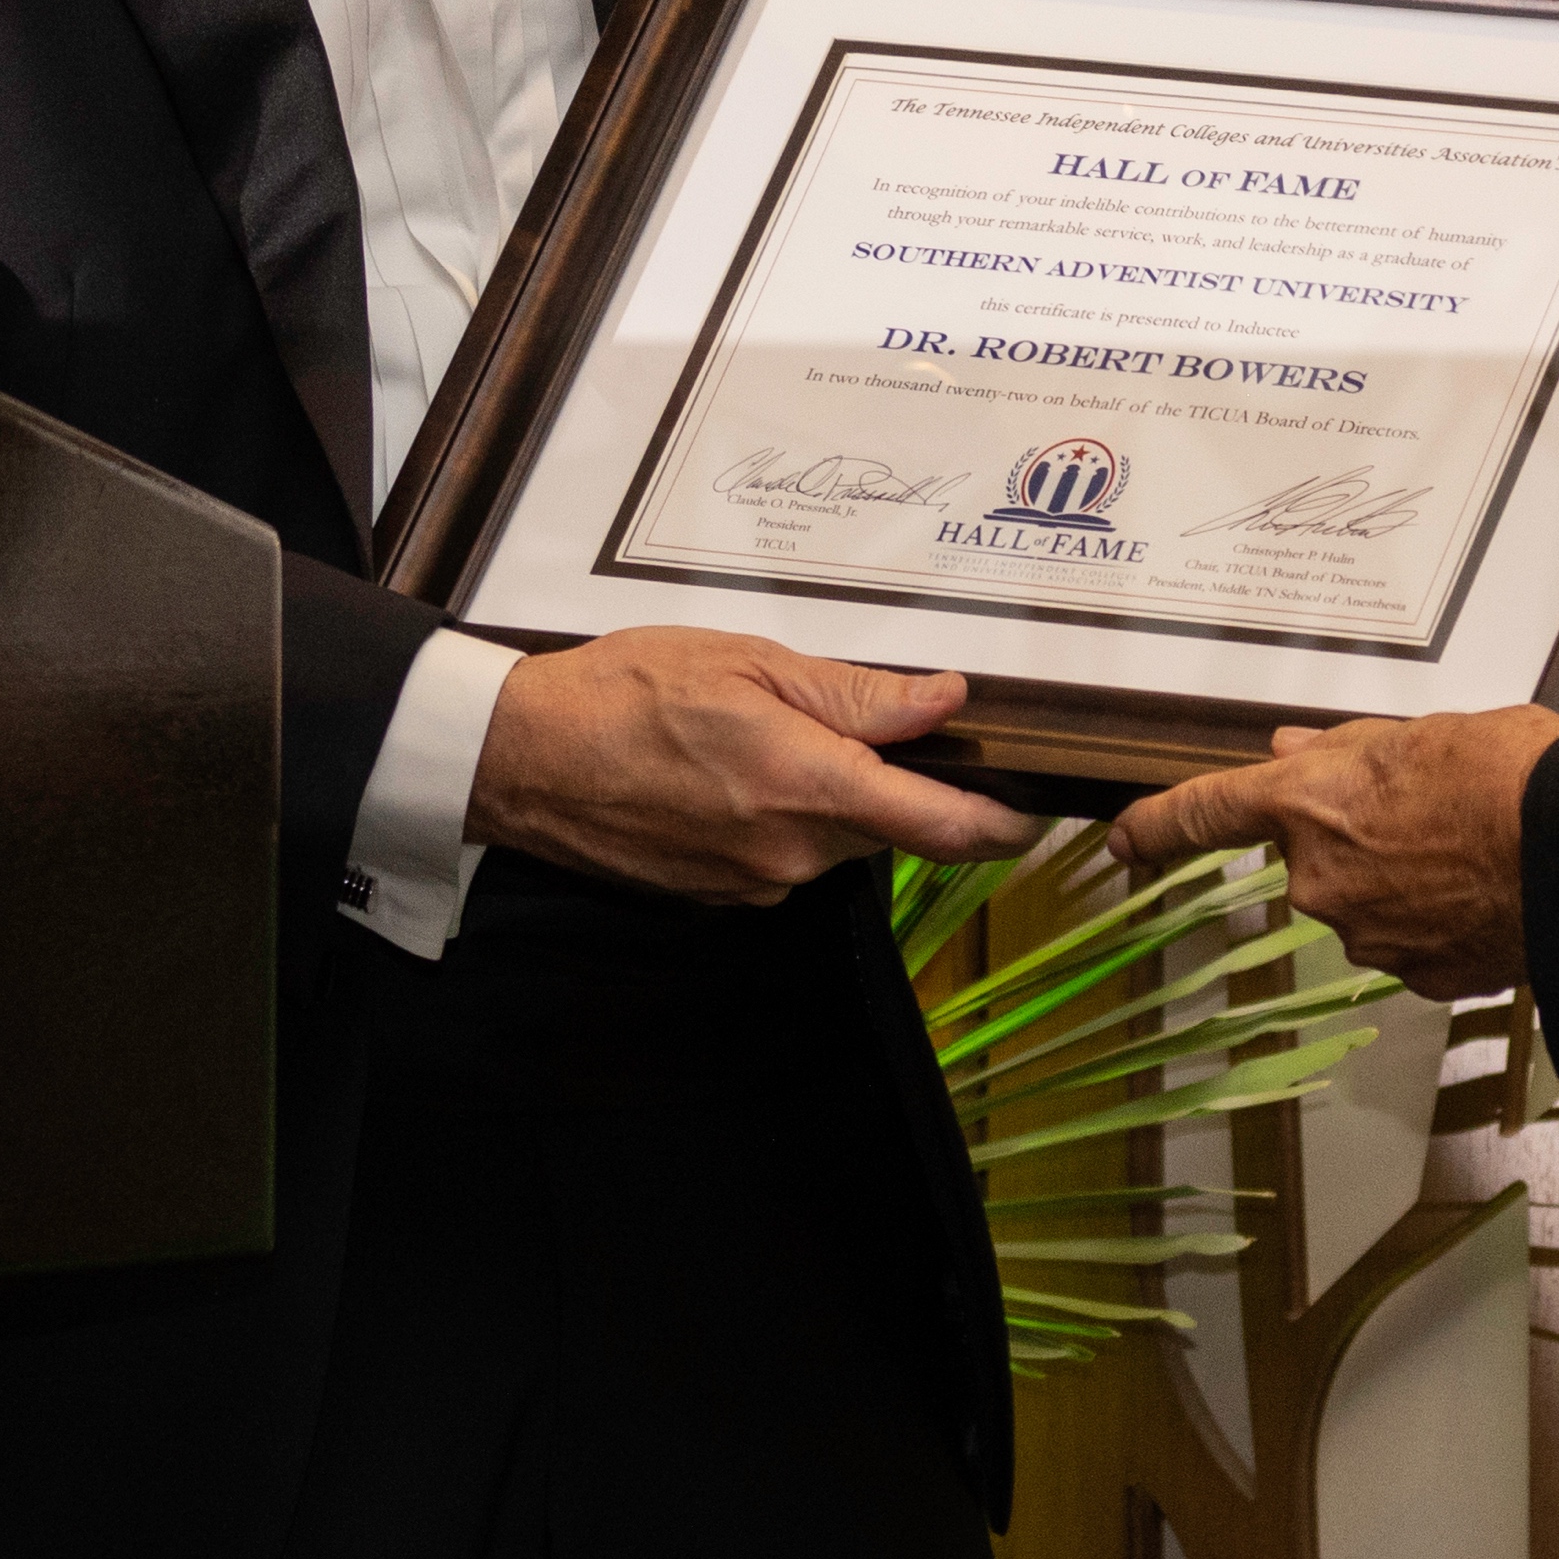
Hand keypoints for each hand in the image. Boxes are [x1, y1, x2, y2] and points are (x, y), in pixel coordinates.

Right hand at [470, 628, 1040, 900]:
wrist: (524, 759)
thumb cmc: (625, 693)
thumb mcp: (750, 662)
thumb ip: (856, 693)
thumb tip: (945, 701)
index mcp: (810, 787)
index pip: (945, 828)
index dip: (1005, 824)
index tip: (1034, 808)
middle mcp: (794, 852)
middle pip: (892, 829)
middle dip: (888, 782)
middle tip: (840, 717)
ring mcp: (758, 882)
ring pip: (838, 841)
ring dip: (828, 797)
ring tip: (758, 736)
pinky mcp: (725, 896)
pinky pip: (788, 856)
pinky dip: (781, 817)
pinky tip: (727, 775)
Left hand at [1103, 706, 1558, 1002]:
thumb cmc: (1514, 776)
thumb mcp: (1422, 733)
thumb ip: (1346, 751)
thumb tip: (1295, 754)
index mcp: (1310, 804)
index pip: (1205, 813)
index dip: (1157, 826)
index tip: (1123, 841)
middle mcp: (1321, 880)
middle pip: (1319, 857)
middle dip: (1360, 836)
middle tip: (1433, 810)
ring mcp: (1368, 936)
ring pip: (1369, 902)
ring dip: (1406, 880)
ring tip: (1478, 848)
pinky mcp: (1420, 977)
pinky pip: (1415, 942)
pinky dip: (1442, 920)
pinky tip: (1490, 892)